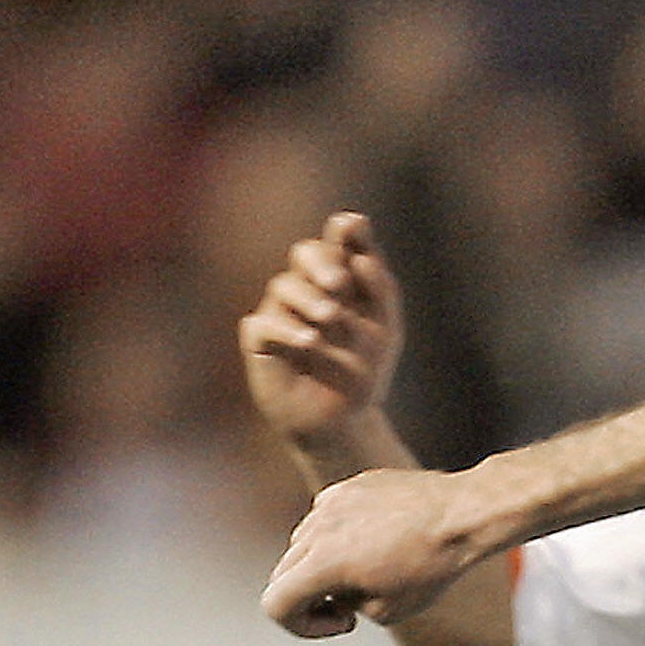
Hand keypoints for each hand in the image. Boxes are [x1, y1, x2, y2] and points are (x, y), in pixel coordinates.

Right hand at [239, 212, 404, 460]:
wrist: (343, 421)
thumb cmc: (363, 371)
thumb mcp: (384, 331)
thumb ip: (379, 290)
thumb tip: (360, 256)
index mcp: (342, 283)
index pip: (340, 246)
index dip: (345, 232)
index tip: (353, 225)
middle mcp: (308, 290)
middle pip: (305, 254)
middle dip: (321, 263)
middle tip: (340, 283)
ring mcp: (281, 312)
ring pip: (284, 287)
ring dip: (309, 300)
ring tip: (331, 318)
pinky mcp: (260, 340)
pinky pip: (265, 325)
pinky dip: (289, 331)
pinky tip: (310, 343)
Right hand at [263, 466, 484, 636]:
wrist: (462, 515)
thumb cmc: (432, 567)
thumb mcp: (387, 610)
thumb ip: (345, 604)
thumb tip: (336, 591)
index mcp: (322, 563)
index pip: (276, 604)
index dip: (302, 626)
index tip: (341, 623)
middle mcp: (317, 529)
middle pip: (285, 574)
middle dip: (310, 598)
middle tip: (348, 608)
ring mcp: (329, 503)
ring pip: (305, 544)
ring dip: (324, 566)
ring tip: (371, 573)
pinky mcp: (347, 487)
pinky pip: (328, 519)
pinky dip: (341, 538)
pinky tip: (380, 544)